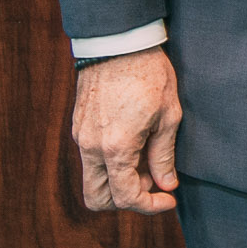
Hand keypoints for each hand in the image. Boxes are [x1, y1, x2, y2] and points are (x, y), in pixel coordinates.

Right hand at [72, 47, 182, 213]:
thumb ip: (163, 155)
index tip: (169, 199)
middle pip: (97, 199)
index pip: (126, 196)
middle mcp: (90, 147)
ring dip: (118, 180)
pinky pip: (90, 158)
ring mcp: (79, 136)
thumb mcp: (168, 115)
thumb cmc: (149, 74)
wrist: (119, 41)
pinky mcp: (77, 126)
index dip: (150, 206)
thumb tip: (166, 185)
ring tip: (146, 157)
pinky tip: (134, 142)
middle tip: (153, 181)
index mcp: (116, 148)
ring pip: (92, 179)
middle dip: (125, 200)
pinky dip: (110, 163)